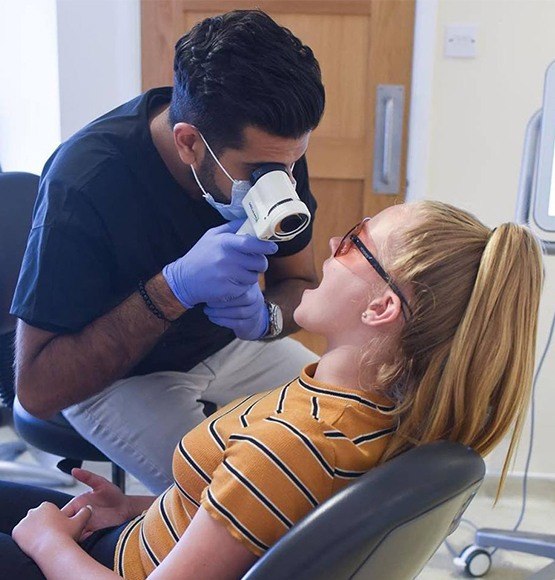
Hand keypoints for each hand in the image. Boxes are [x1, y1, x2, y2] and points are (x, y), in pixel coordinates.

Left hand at [12, 501, 91, 559]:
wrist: (51, 549)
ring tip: (43, 542)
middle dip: (43, 525)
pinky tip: (34, 544)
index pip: (48, 512)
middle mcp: (34, 511)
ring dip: (34, 532)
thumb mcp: (79, 522)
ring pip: (29, 527)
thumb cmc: (65, 535)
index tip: (58, 529)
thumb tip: (88, 508)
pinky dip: (25, 539)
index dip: (53, 521)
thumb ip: (85, 512)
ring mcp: (24, 521)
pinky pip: (20, 535)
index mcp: (47, 506)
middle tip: (51, 536)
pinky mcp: (17, 532)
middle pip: (38, 518)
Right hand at [60, 468, 131, 540]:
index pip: (61, 513)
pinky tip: (86, 537)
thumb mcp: (101, 483)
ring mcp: (84, 525)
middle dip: (62, 530)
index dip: (57, 519)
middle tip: (67, 529)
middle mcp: (78, 515)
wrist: (126, 508)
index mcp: (77, 504)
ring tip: (77, 533)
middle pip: (63, 526)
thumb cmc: (114, 494)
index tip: (59, 521)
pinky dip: (80, 540)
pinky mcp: (91, 532)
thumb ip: (88, 477)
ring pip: (70, 534)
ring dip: (71, 536)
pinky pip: (81, 539)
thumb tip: (74, 470)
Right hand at [163, 220, 277, 308]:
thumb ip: (231, 228)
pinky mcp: (227, 291)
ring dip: (250, 275)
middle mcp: (227, 259)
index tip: (273, 247)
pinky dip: (242, 287)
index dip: (266, 246)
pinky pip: (246, 289)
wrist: (183, 279)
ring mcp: (227, 276)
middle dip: (259, 263)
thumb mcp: (212, 236)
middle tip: (252, 262)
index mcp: (224, 243)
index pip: (252, 243)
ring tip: (238, 273)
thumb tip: (250, 219)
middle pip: (259, 262)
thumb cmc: (200, 256)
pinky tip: (231, 282)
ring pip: (254, 277)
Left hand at [204, 284, 268, 340]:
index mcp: (251, 286)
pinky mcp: (249, 324)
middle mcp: (256, 298)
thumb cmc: (235, 298)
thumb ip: (225, 280)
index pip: (242, 285)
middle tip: (207, 300)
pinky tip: (212, 317)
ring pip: (239, 312)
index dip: (226, 288)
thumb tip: (206, 273)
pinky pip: (237, 323)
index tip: (210, 289)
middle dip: (223, 300)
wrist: (250, 318)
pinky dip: (222, 320)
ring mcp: (255, 312)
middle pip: (243, 298)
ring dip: (220, 311)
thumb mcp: (233, 285)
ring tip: (207, 309)